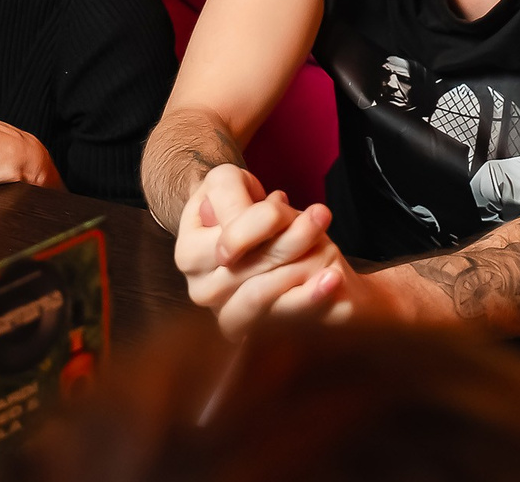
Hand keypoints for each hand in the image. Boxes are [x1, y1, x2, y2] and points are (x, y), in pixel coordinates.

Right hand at [172, 164, 389, 336]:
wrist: (261, 245)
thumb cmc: (240, 207)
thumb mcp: (228, 186)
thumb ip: (233, 201)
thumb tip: (254, 218)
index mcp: (188, 252)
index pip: (225, 238)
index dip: (257, 220)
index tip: (283, 198)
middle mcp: (201, 289)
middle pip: (247, 267)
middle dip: (288, 239)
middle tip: (321, 215)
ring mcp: (225, 314)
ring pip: (261, 292)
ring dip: (299, 265)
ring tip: (329, 246)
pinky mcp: (256, 331)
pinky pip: (281, 315)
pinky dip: (310, 297)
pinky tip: (331, 279)